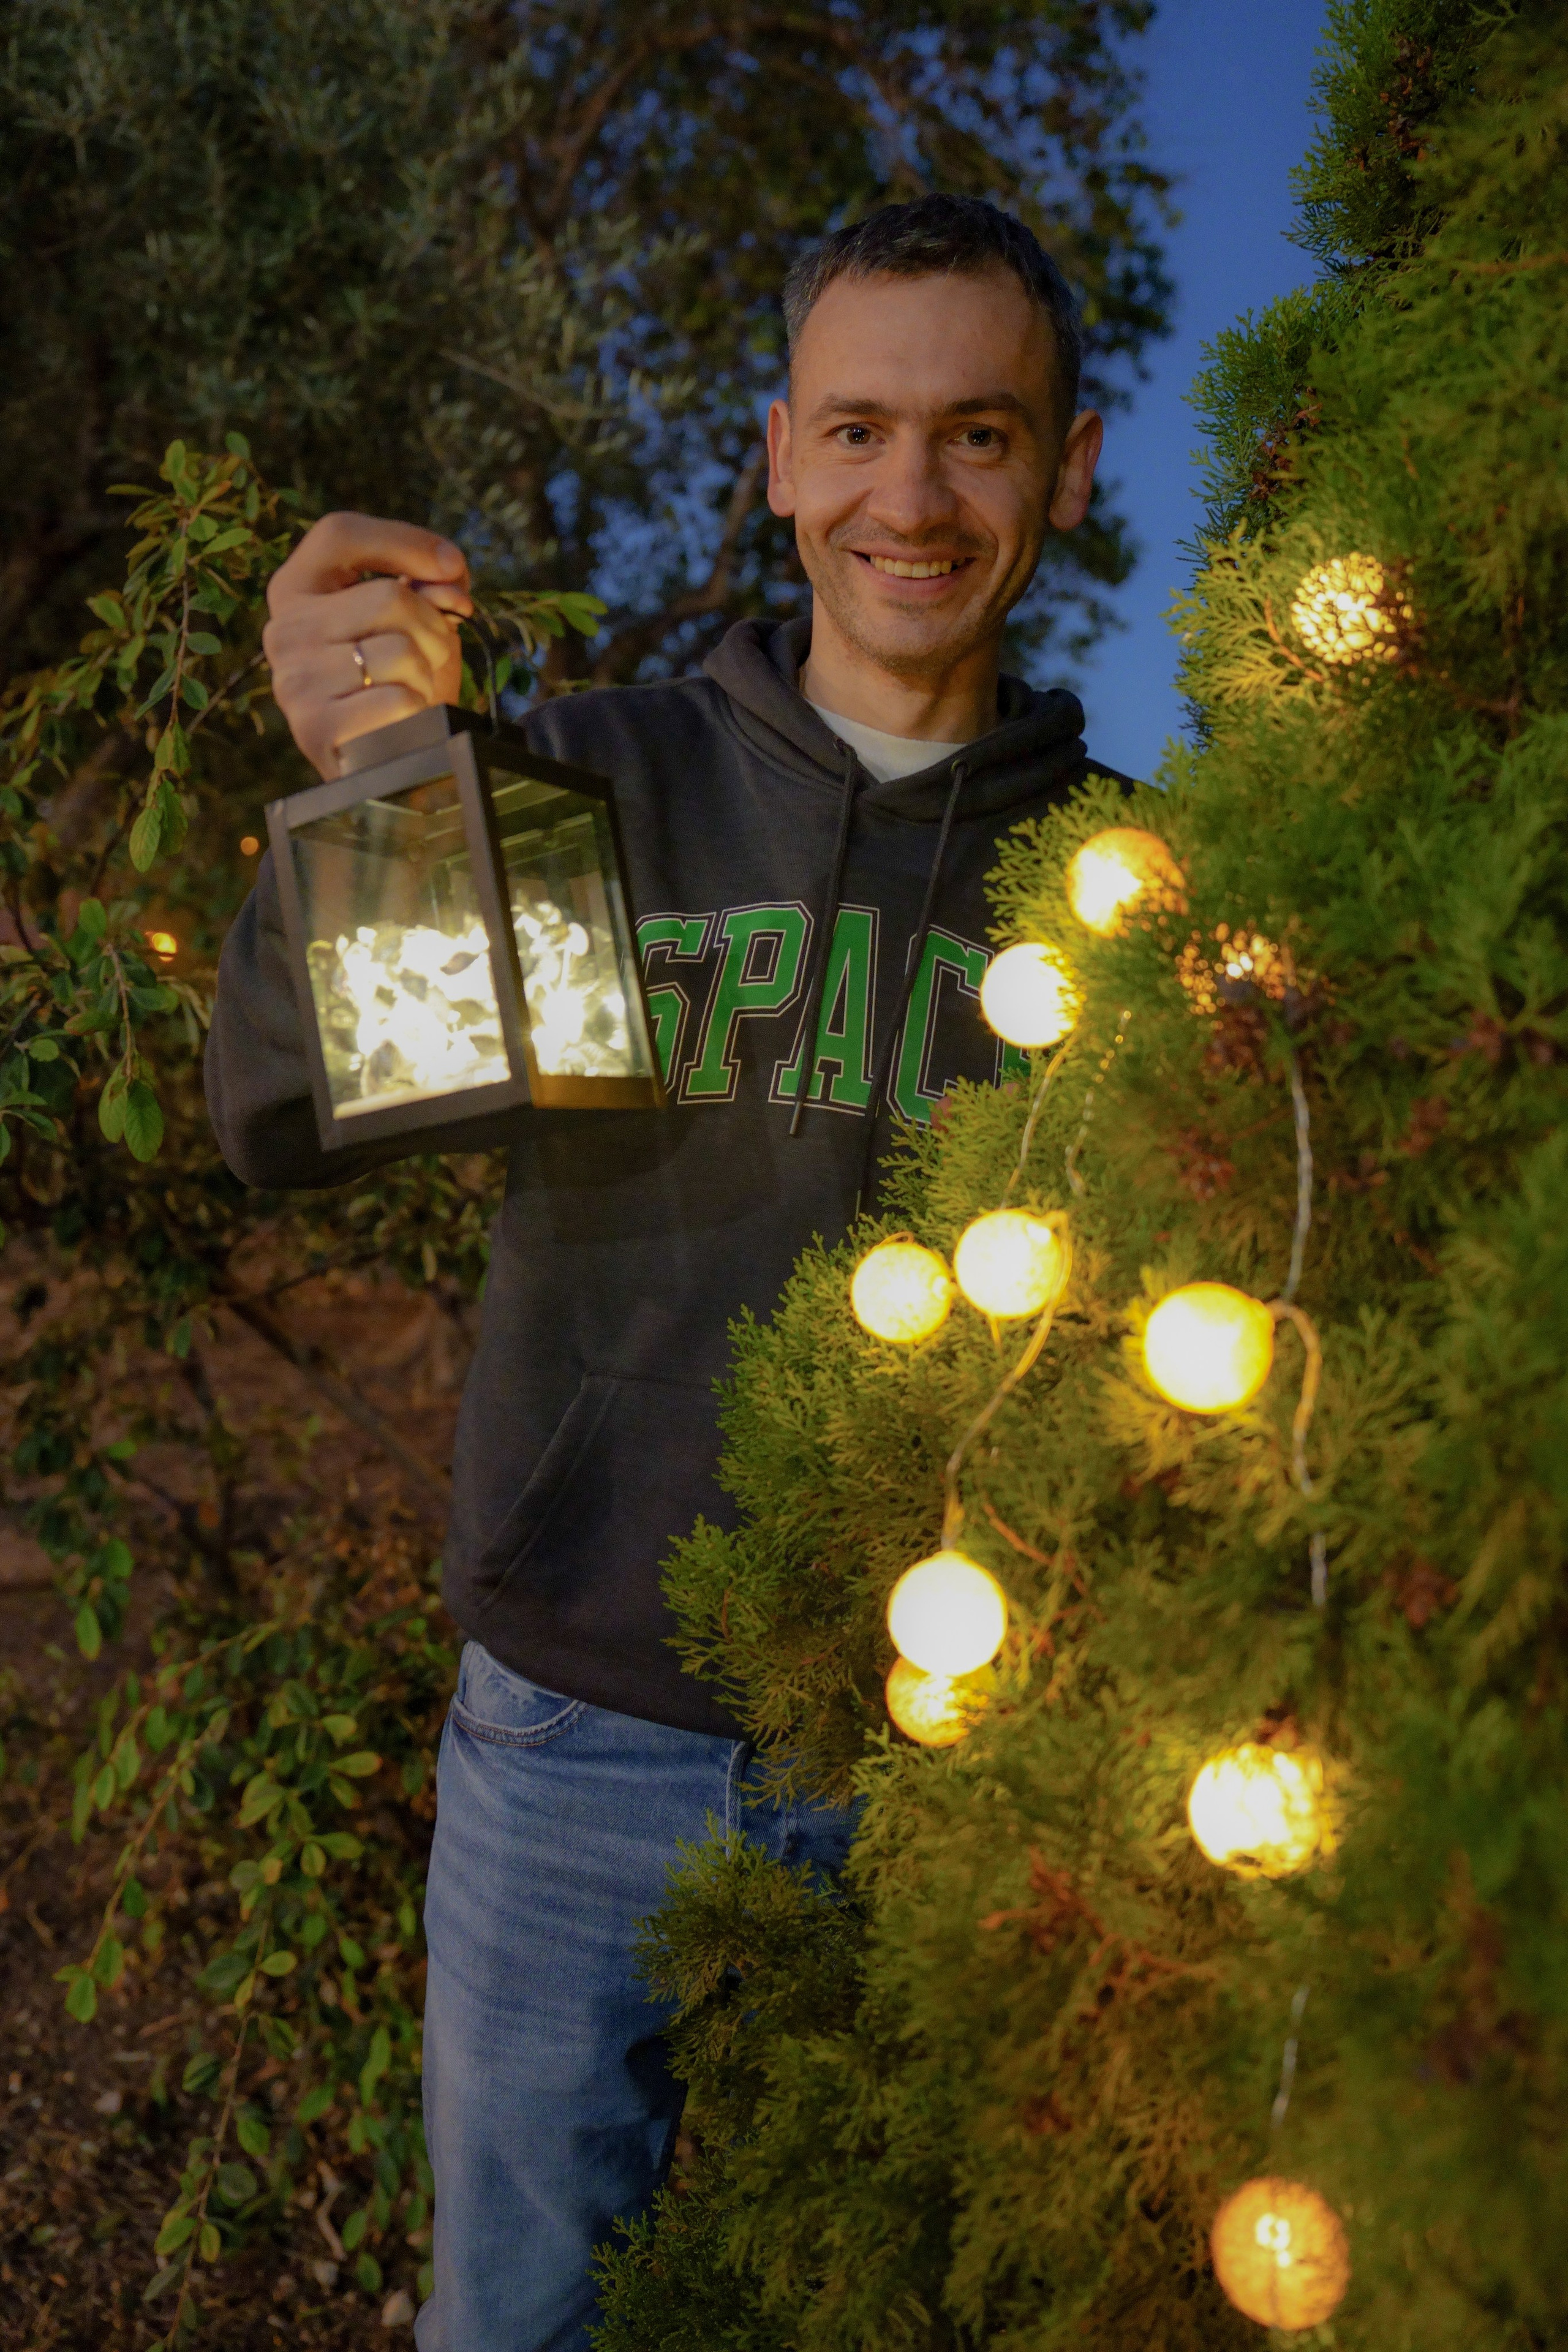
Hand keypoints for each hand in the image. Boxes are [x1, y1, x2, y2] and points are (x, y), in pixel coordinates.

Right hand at [263, 512, 473, 778]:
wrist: (387, 759)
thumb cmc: (398, 679)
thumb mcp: (415, 619)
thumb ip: (428, 584)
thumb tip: (448, 573)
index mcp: (295, 590)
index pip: (340, 534)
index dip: (406, 542)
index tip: (451, 568)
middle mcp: (284, 630)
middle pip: (388, 597)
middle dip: (433, 627)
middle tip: (433, 654)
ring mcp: (294, 680)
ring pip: (400, 651)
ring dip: (426, 673)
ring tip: (413, 690)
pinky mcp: (315, 728)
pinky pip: (399, 699)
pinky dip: (418, 710)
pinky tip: (404, 720)